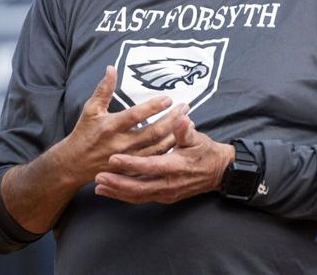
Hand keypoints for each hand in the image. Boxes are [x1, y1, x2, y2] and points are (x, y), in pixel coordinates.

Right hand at [53, 65, 185, 185]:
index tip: (169, 98)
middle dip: (172, 119)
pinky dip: (168, 150)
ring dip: (174, 134)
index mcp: (110, 126)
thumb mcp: (90, 109)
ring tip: (188, 121)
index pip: (135, 115)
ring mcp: (127, 159)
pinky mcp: (131, 170)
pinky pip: (154, 161)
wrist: (74, 164)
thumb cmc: (84, 132)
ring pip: (157, 148)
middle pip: (152, 132)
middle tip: (186, 107)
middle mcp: (120, 144)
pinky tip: (179, 140)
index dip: (153, 107)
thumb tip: (111, 68)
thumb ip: (103, 89)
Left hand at [93, 114, 234, 203]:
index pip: (149, 166)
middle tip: (98, 177)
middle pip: (139, 187)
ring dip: (118, 192)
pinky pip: (142, 198)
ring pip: (138, 196)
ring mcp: (166, 193)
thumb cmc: (206, 152)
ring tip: (99, 187)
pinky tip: (112, 192)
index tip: (113, 158)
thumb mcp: (198, 138)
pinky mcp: (164, 197)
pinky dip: (125, 196)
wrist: (218, 172)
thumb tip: (181, 118)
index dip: (130, 164)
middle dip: (117, 184)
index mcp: (176, 167)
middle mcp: (169, 184)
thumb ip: (185, 130)